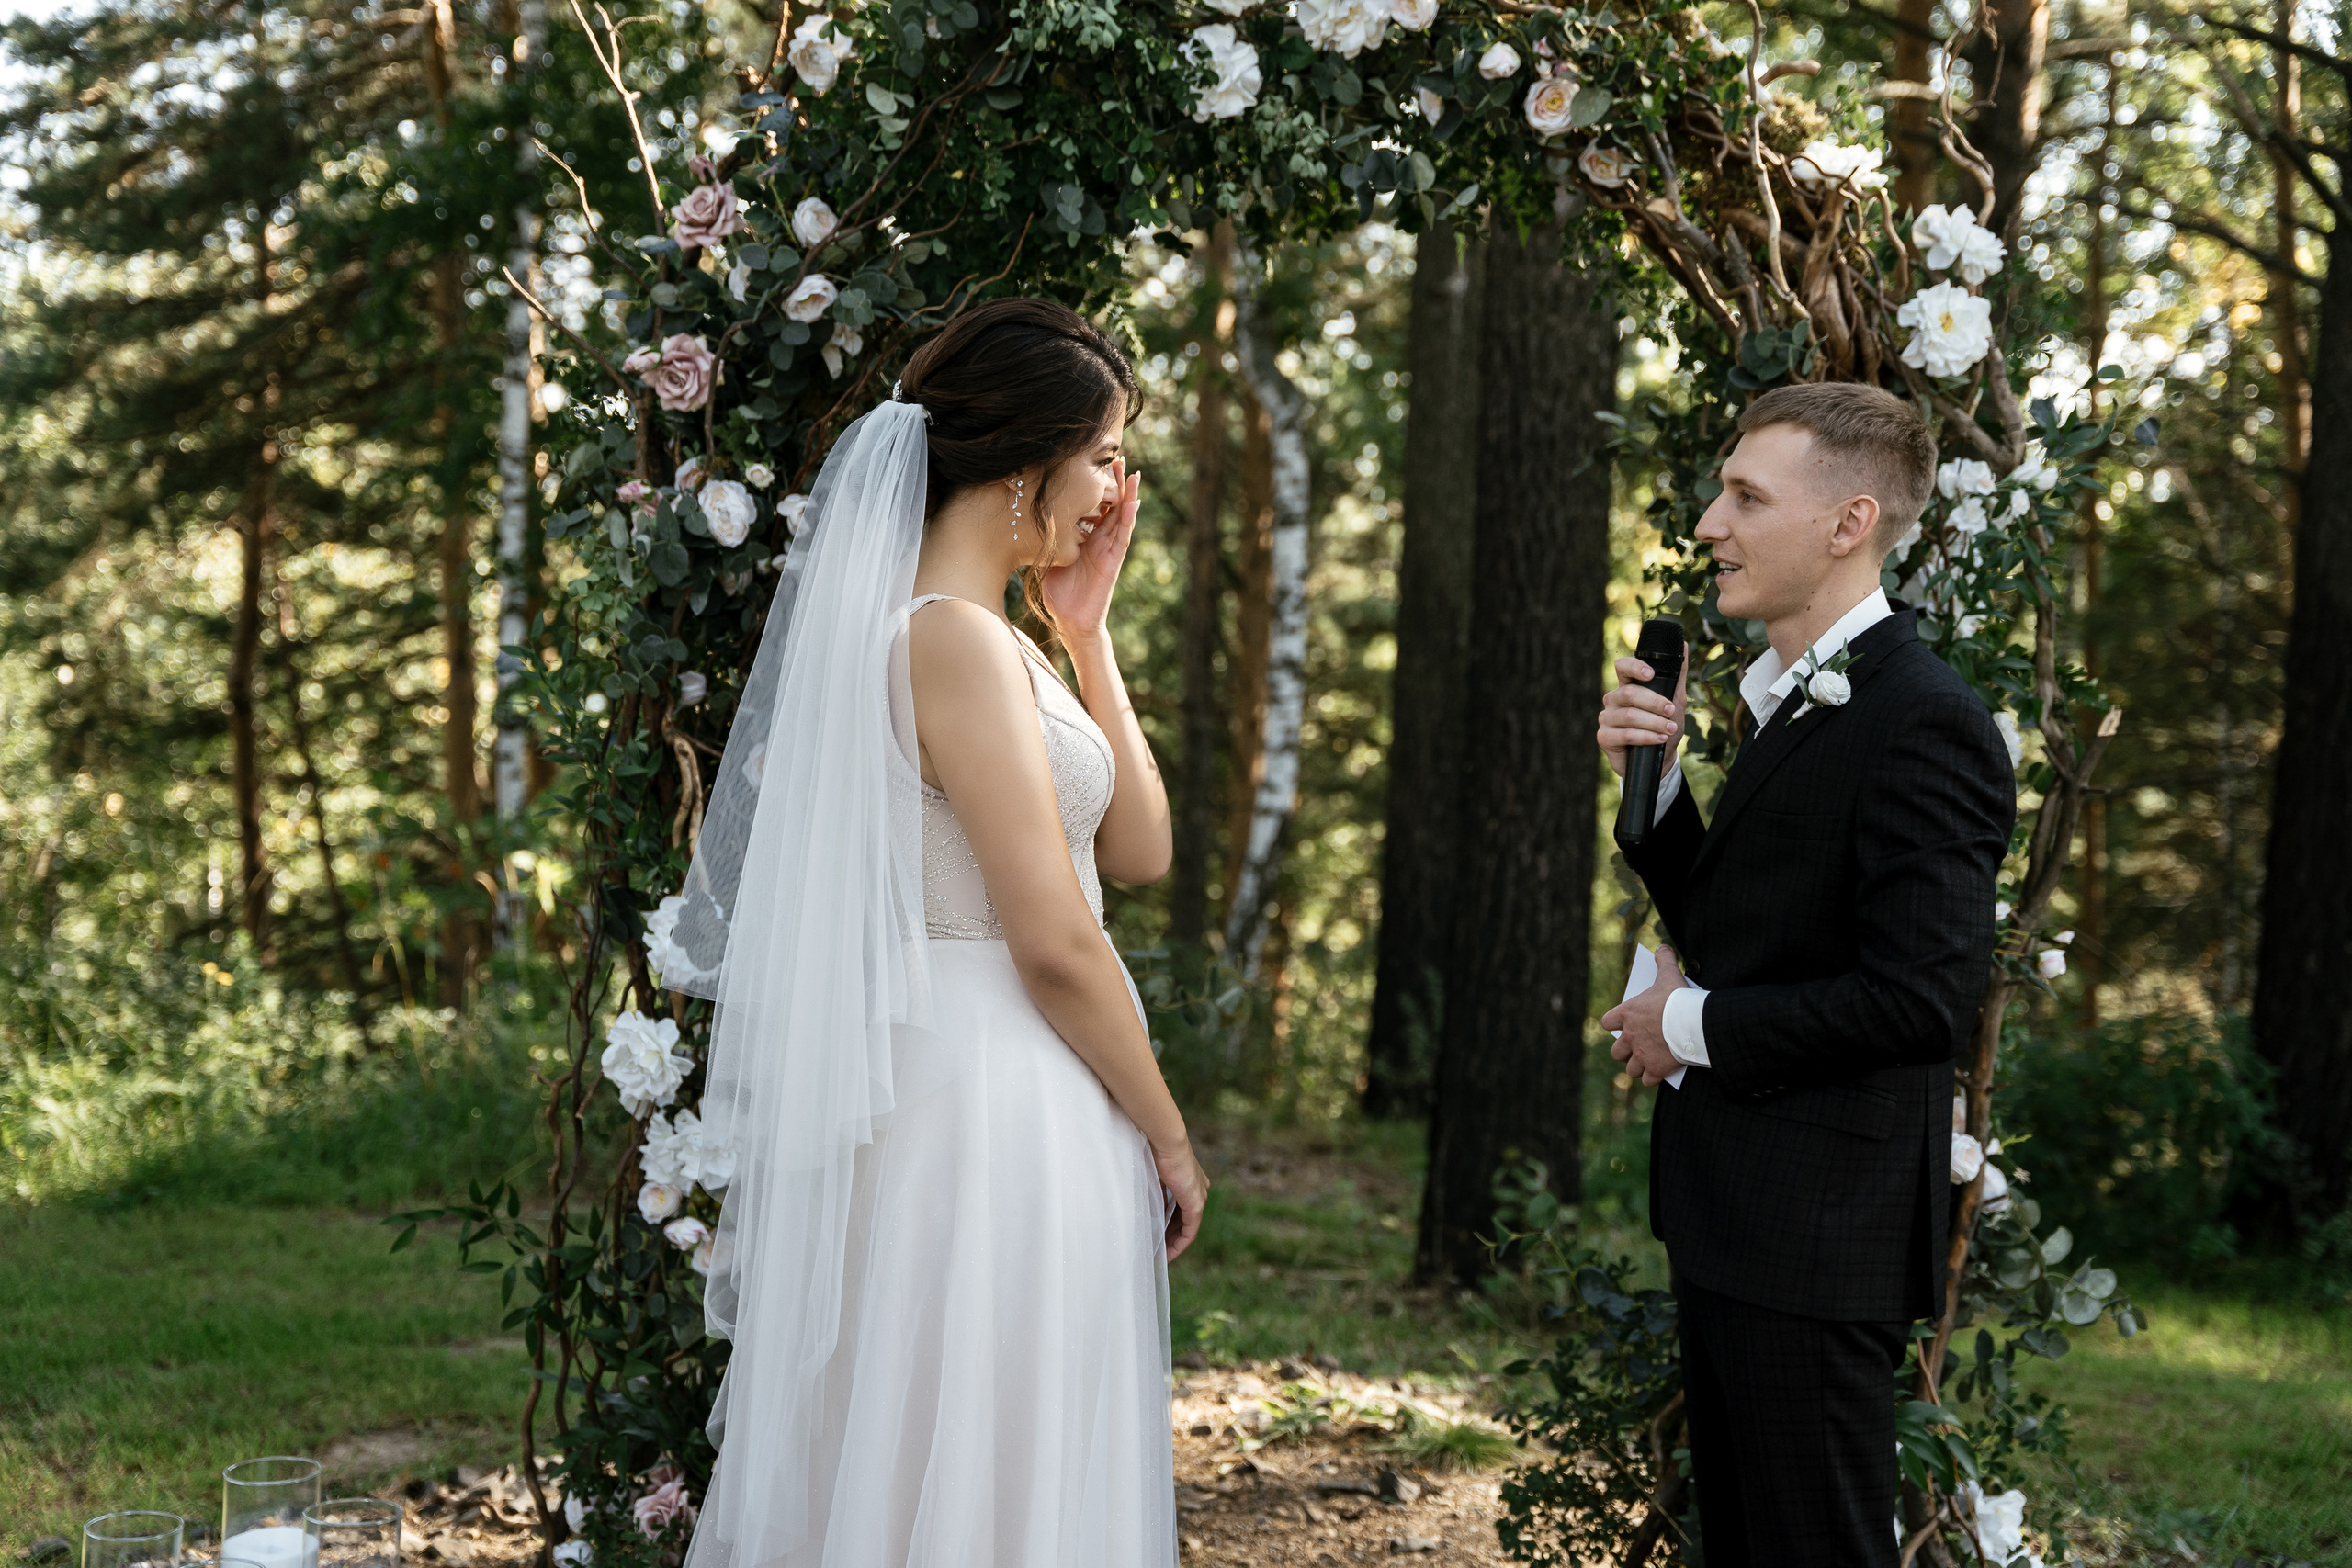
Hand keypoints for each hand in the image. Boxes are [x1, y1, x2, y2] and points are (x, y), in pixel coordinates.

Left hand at [1041, 458, 1139, 643]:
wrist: (1070, 621)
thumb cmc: (1060, 592)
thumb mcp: (1050, 557)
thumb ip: (1045, 539)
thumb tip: (1020, 520)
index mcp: (1087, 537)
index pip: (1095, 505)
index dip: (1097, 485)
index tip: (1095, 462)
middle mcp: (1101, 540)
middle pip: (1112, 505)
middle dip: (1115, 482)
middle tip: (1117, 456)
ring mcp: (1109, 550)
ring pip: (1123, 517)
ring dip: (1128, 495)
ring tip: (1133, 473)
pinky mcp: (1114, 562)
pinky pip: (1123, 537)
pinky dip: (1129, 519)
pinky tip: (1134, 503)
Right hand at [1154, 1136, 1209, 1262]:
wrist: (1166, 1141)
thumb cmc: (1155, 1150)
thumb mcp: (1153, 1175)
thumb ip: (1154, 1192)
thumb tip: (1146, 1210)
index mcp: (1189, 1181)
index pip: (1181, 1209)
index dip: (1169, 1225)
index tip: (1157, 1237)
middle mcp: (1199, 1190)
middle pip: (1184, 1221)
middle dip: (1170, 1238)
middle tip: (1156, 1251)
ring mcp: (1199, 1197)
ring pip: (1187, 1228)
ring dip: (1173, 1243)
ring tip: (1159, 1255)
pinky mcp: (1196, 1204)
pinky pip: (1190, 1231)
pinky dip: (1179, 1243)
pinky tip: (1168, 1253)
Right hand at [1597, 650, 1688, 779]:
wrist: (1658, 760)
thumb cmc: (1664, 727)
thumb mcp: (1676, 700)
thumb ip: (1678, 675)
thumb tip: (1683, 644)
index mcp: (1628, 686)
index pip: (1623, 667)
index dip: (1635, 667)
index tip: (1651, 674)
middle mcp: (1614, 699)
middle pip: (1629, 693)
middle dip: (1655, 702)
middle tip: (1671, 711)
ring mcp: (1607, 718)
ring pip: (1629, 715)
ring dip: (1654, 723)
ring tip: (1670, 730)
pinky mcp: (1604, 737)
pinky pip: (1625, 734)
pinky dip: (1646, 737)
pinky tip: (1659, 739)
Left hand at [1600, 945, 1689, 1087]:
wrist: (1692, 1022)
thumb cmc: (1678, 998)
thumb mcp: (1669, 974)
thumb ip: (1664, 960)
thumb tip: (1662, 947)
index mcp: (1627, 1015)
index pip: (1607, 1023)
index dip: (1614, 1025)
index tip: (1623, 1025)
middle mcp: (1630, 1037)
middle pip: (1616, 1052)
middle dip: (1625, 1052)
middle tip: (1637, 1048)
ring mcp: (1642, 1055)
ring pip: (1630, 1069)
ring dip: (1638, 1067)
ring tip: (1648, 1063)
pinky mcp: (1655, 1069)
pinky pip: (1648, 1080)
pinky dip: (1653, 1078)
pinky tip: (1660, 1073)